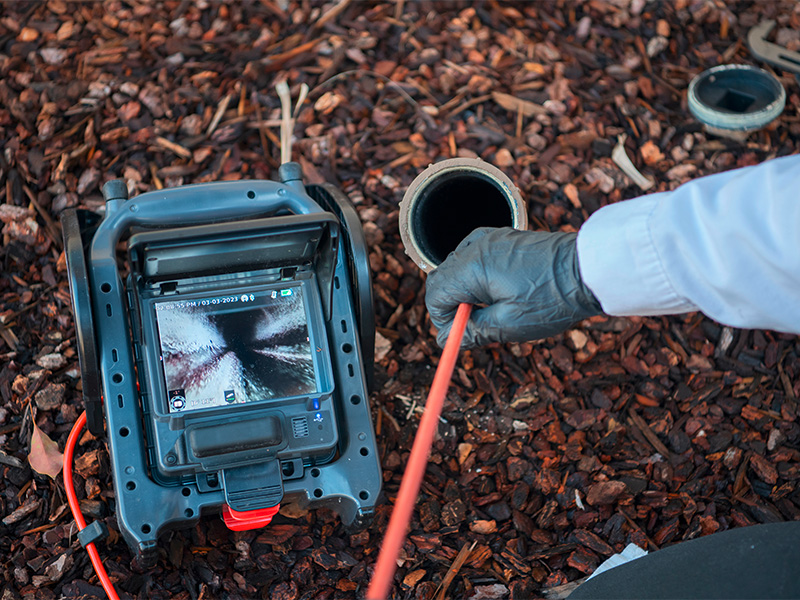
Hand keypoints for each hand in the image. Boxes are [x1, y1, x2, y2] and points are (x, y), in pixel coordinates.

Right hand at [425, 227, 602, 347]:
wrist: (588, 269)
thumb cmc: (553, 297)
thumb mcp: (509, 324)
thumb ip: (472, 331)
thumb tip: (447, 339)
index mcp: (472, 267)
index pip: (434, 294)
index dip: (442, 320)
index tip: (460, 334)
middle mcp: (475, 246)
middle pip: (441, 278)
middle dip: (450, 305)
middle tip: (473, 326)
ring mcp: (488, 238)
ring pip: (456, 268)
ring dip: (463, 291)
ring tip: (492, 310)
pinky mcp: (502, 238)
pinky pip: (473, 257)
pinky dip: (476, 276)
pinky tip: (498, 291)